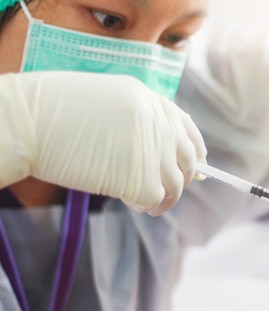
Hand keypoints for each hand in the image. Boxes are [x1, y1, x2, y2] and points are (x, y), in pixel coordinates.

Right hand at [1, 72, 206, 214]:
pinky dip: (149, 206)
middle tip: (164, 189)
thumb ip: (139, 121)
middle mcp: (158, 122)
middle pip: (187, 159)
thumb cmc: (53, 113)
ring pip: (175, 184)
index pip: (187, 129)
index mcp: (149, 100)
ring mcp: (152, 150)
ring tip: (143, 200)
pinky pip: (157, 199)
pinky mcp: (141, 178)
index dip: (194, 151)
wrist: (26, 122)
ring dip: (164, 197)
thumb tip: (163, 153)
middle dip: (180, 178)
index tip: (197, 167)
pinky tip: (132, 202)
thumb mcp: (107, 102)